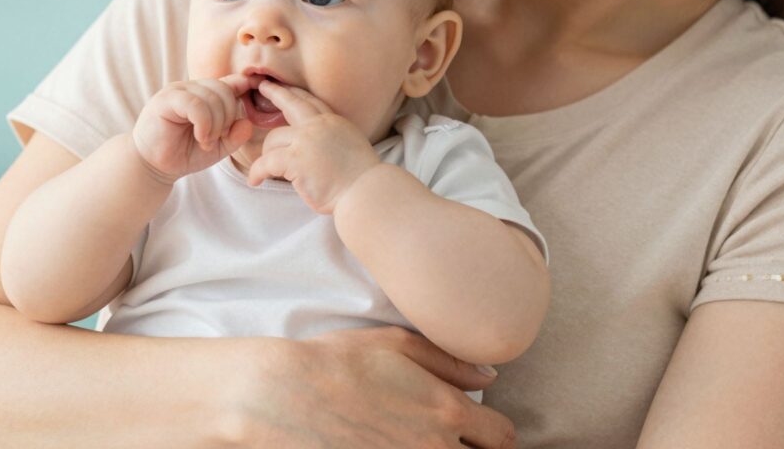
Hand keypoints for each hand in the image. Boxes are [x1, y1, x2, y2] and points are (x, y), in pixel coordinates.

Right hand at [132, 74, 259, 184]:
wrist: (154, 166)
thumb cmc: (184, 153)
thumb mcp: (217, 147)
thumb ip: (235, 135)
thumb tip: (247, 123)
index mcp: (205, 94)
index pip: (231, 82)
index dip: (244, 88)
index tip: (252, 97)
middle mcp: (192, 87)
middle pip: (225, 90)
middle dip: (228, 118)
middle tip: (216, 139)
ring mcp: (178, 91)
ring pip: (212, 97)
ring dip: (216, 125)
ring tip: (205, 141)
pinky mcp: (166, 99)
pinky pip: (196, 104)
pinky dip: (205, 124)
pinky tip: (201, 137)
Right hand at [226, 325, 515, 448]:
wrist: (281, 396)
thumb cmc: (335, 363)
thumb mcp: (394, 344)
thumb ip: (447, 361)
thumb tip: (487, 376)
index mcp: (446, 411)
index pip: (502, 436)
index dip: (492, 430)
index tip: (475, 426)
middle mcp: (434, 448)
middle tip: (444, 436)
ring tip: (417, 443)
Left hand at [246, 80, 380, 213]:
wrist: (365, 190)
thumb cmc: (360, 178)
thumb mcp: (350, 144)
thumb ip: (332, 137)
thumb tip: (318, 143)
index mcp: (334, 122)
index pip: (311, 102)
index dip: (295, 93)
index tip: (285, 87)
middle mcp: (319, 125)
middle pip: (291, 103)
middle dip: (275, 93)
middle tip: (262, 87)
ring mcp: (306, 141)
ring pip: (273, 139)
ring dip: (266, 155)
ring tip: (264, 170)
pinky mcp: (295, 160)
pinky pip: (266, 162)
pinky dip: (257, 172)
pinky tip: (254, 180)